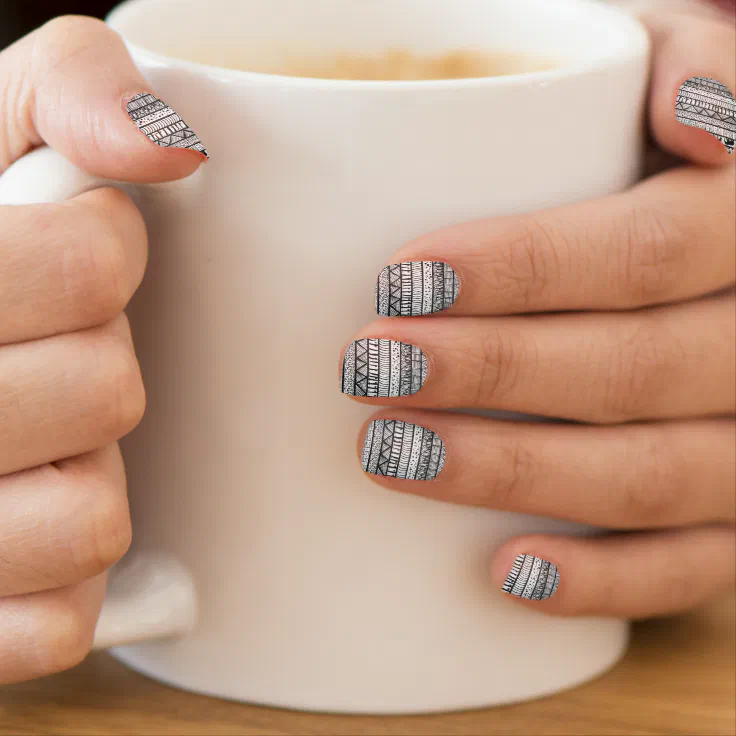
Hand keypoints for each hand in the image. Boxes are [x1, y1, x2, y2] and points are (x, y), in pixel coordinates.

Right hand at [0, 16, 204, 682]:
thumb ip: (78, 90)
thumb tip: (170, 145)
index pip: (87, 263)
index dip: (107, 252)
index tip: (79, 251)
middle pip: (104, 391)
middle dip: (99, 362)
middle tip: (44, 349)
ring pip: (89, 516)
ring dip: (86, 474)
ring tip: (33, 442)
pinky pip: (62, 619)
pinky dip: (67, 577)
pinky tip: (26, 518)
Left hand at [341, 4, 734, 616]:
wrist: (717, 258)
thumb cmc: (664, 157)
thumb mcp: (674, 71)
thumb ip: (686, 54)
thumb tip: (683, 113)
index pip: (648, 249)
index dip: (527, 267)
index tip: (402, 279)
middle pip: (636, 367)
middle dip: (491, 373)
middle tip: (370, 365)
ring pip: (651, 474)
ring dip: (514, 473)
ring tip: (390, 451)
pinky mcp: (735, 518)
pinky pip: (690, 565)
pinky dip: (602, 580)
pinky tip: (505, 572)